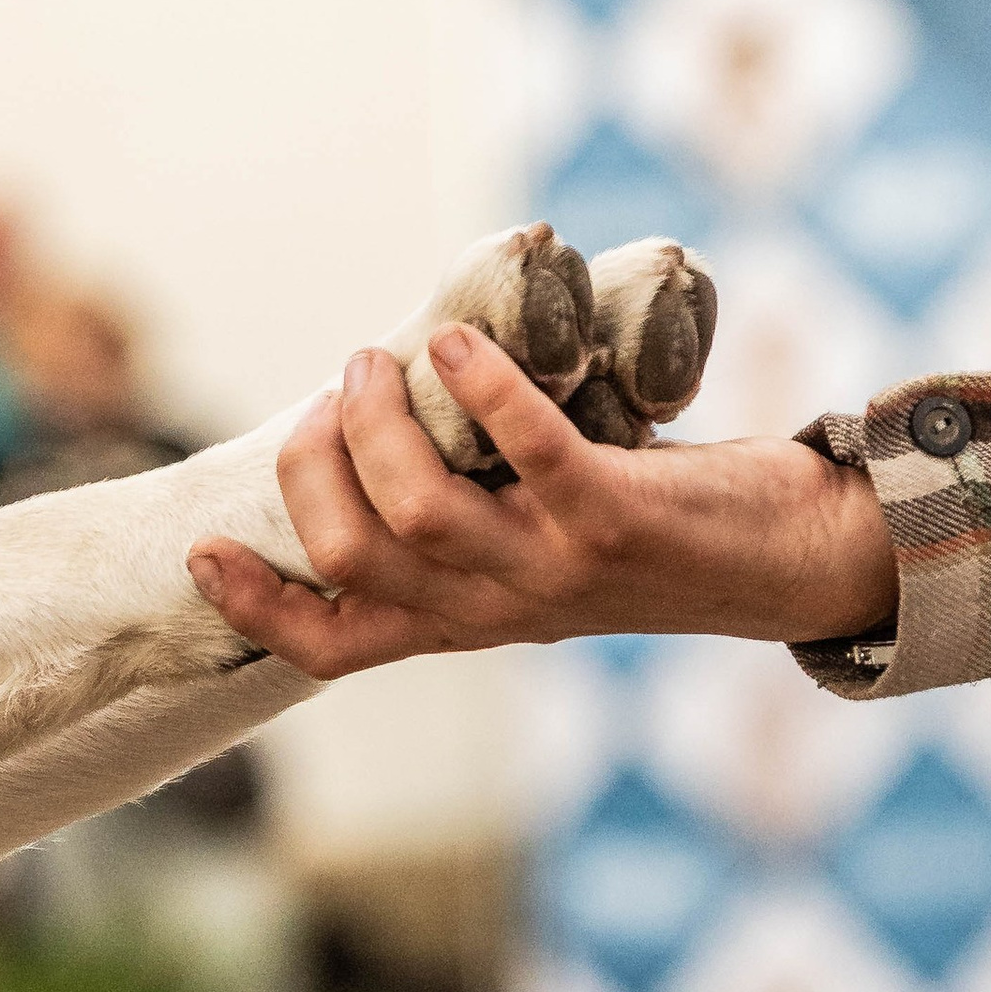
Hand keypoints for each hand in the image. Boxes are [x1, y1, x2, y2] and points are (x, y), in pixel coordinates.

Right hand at [187, 323, 898, 670]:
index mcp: (462, 625)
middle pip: (354, 559)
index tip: (201, 549)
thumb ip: (463, 517)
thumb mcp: (533, 549)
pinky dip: (481, 389)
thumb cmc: (648, 538)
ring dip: (381, 420)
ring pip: (418, 513)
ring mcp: (553, 569)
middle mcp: (495, 610)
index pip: (330, 648)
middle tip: (336, 390)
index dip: (255, 609)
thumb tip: (382, 424)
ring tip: (382, 358)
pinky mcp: (614, 518)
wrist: (789, 561)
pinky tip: (459, 342)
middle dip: (315, 467)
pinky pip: (527, 452)